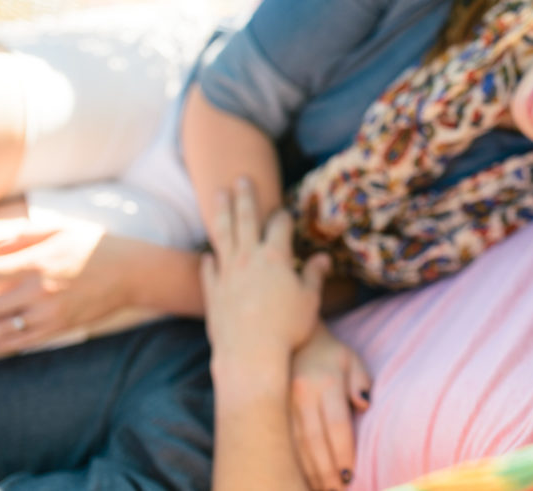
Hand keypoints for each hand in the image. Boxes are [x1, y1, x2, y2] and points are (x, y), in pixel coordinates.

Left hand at [0, 217, 119, 352]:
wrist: (132, 272)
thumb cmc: (95, 246)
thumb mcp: (61, 230)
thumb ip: (24, 236)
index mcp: (38, 262)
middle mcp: (41, 290)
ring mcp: (51, 311)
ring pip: (4, 328)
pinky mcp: (62, 326)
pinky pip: (26, 339)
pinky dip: (4, 344)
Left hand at [202, 179, 329, 363]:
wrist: (250, 354)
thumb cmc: (286, 328)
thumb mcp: (310, 301)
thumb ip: (315, 276)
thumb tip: (324, 258)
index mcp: (275, 256)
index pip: (280, 225)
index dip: (283, 216)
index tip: (284, 211)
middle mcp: (248, 258)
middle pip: (245, 218)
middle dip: (245, 196)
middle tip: (242, 178)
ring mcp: (226, 273)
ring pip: (222, 234)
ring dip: (221, 212)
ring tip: (219, 196)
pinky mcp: (212, 291)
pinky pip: (208, 269)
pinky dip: (209, 259)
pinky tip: (208, 254)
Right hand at [290, 324, 371, 490]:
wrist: (292, 341)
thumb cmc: (330, 356)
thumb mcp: (351, 361)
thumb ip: (361, 383)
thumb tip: (364, 405)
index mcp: (324, 383)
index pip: (336, 425)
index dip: (343, 453)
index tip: (350, 475)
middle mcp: (299, 395)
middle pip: (313, 441)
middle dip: (325, 471)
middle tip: (337, 490)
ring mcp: (281, 404)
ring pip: (294, 445)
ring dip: (308, 472)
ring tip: (323, 490)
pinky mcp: (270, 412)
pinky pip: (282, 443)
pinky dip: (293, 463)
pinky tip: (302, 478)